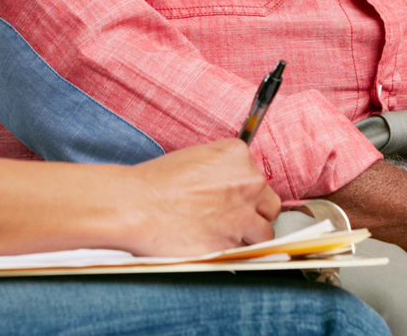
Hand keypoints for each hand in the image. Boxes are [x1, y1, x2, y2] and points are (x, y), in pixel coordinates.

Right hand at [123, 139, 281, 255]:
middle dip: (255, 213)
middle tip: (232, 219)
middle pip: (269, 204)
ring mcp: (243, 215)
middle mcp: (248, 183)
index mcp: (237, 155)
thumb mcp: (196, 158)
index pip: (256, 176)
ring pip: (263, 232)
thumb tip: (230, 185)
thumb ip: (222, 169)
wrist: (137, 206)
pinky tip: (213, 246)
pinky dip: (232, 252)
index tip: (232, 199)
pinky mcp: (232, 243)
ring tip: (223, 235)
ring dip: (248, 236)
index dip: (245, 191)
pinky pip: (244, 252)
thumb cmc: (155, 183)